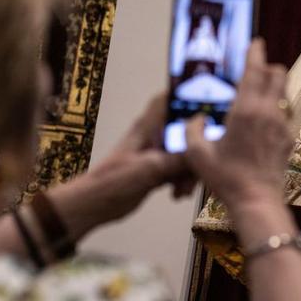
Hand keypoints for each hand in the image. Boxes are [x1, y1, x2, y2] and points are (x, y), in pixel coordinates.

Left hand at [0, 94, 190, 256]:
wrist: (94, 205)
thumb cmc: (114, 181)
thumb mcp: (150, 168)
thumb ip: (177, 159)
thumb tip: (201, 152)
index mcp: (147, 127)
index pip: (166, 100)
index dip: (185, 96)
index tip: (206, 101)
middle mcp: (153, 137)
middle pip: (184, 130)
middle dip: (196, 146)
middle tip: (200, 166)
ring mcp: (155, 154)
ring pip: (184, 153)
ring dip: (190, 170)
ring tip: (184, 190)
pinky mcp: (157, 172)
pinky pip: (178, 171)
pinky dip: (182, 181)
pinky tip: (178, 194)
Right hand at [184, 40, 292, 214]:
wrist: (256, 201)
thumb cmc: (225, 178)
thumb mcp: (197, 153)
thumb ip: (193, 129)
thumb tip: (198, 119)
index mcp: (245, 110)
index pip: (254, 70)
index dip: (255, 53)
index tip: (254, 43)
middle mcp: (268, 112)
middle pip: (278, 74)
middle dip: (268, 66)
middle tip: (254, 70)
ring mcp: (282, 126)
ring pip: (283, 93)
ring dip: (272, 88)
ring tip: (256, 98)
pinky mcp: (289, 140)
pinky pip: (284, 115)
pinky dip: (275, 110)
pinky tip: (262, 124)